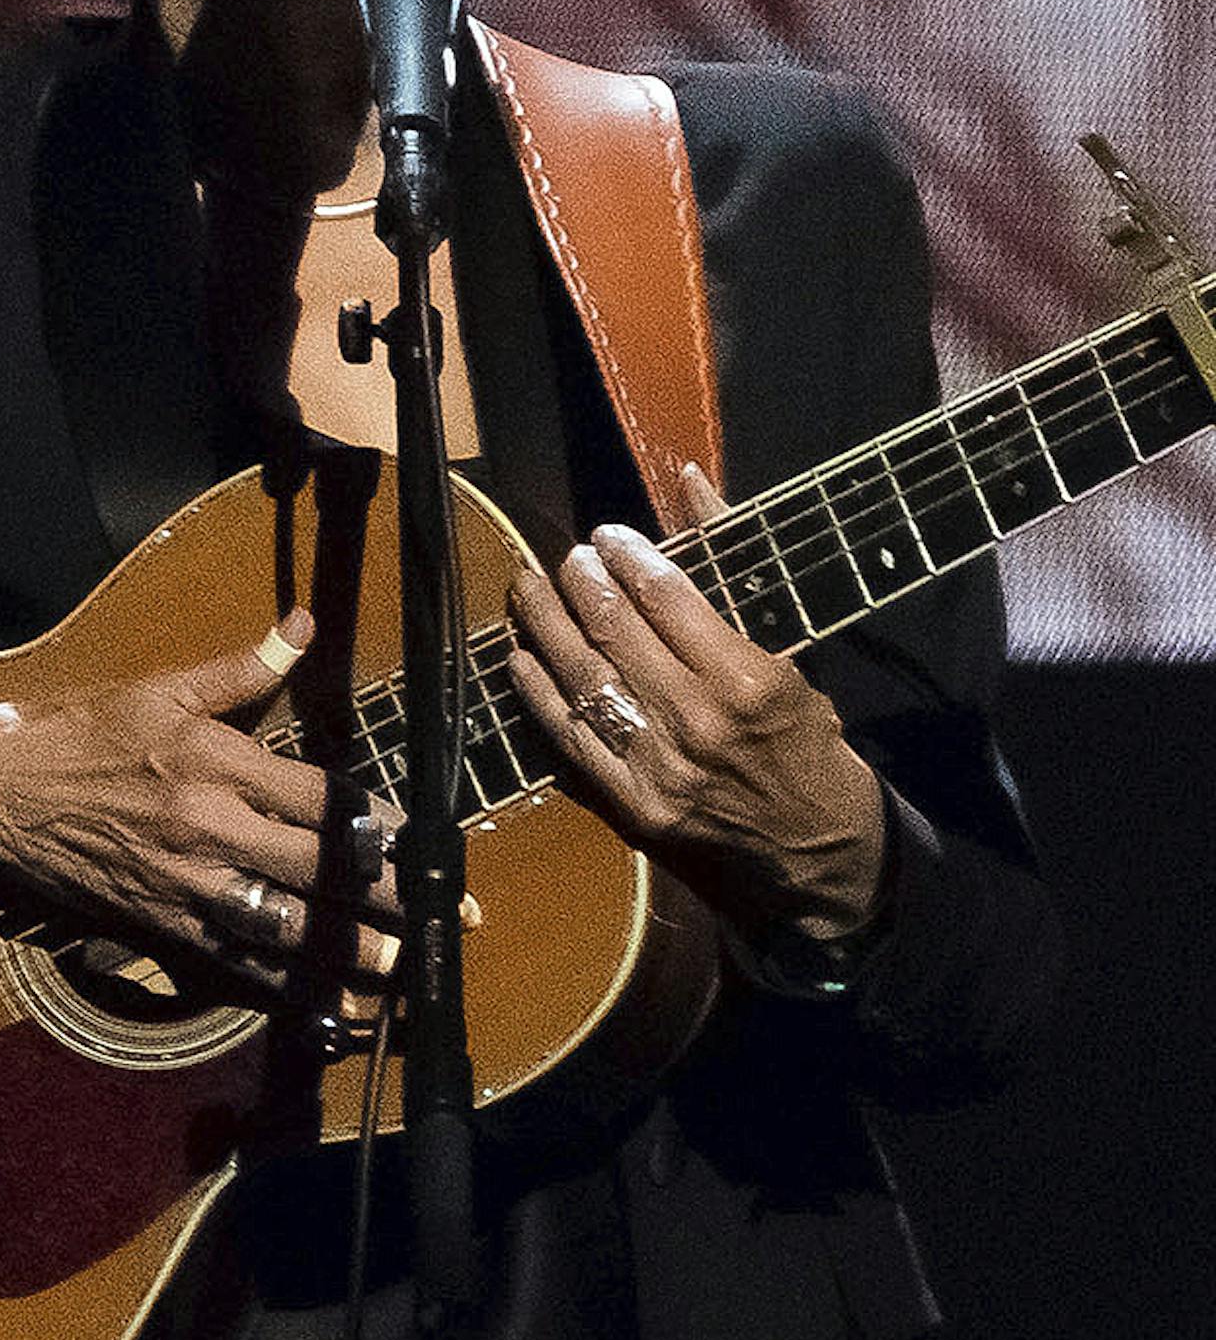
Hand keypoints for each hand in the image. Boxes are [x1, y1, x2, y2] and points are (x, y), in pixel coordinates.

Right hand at [0, 611, 404, 996]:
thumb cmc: (80, 737)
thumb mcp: (161, 690)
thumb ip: (242, 667)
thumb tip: (304, 626)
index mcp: (216, 766)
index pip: (319, 799)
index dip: (376, 825)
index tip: (419, 841)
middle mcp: (210, 831)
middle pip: (316, 870)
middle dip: (385, 898)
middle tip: (443, 919)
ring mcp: (188, 888)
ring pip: (284, 930)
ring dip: (347, 956)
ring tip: (401, 973)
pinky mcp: (163, 929)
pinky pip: (237, 970)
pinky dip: (286, 995)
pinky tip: (329, 1012)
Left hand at [506, 467, 885, 946]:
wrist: (819, 857)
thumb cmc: (810, 748)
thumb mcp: (791, 656)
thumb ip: (731, 566)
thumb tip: (689, 483)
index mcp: (747, 678)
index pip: (665, 594)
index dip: (626, 555)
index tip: (608, 536)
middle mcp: (697, 719)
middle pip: (613, 629)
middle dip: (579, 581)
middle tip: (568, 558)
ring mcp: (659, 765)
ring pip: (581, 676)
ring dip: (544, 624)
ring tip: (529, 588)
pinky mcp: (632, 804)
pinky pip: (569, 735)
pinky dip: (537, 691)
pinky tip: (520, 656)